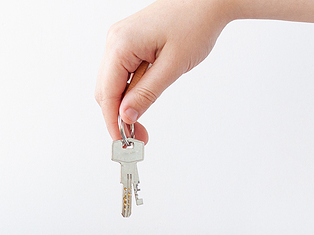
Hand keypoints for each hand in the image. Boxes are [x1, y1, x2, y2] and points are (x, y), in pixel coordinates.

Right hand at [95, 0, 233, 140]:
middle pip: (105, 89)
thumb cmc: (195, 24)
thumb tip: (126, 117)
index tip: (123, 141)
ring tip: (144, 117)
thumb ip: (146, 94)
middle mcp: (115, 40)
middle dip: (118, 115)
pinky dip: (131, 88)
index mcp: (121, 44)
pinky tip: (144, 96)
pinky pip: (122, 72)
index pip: (107, 93)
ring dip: (125, 102)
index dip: (113, 121)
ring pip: (113, 82)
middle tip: (139, 134)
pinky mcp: (129, 42)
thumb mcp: (172, 66)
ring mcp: (120, 40)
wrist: (209, 1)